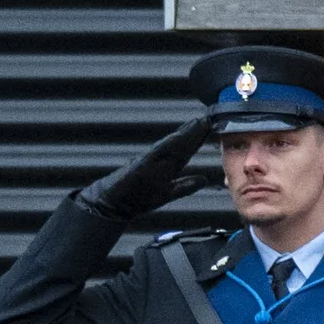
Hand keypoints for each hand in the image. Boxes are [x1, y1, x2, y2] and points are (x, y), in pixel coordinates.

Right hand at [78, 114, 213, 219]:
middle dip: (195, 132)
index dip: (198, 140)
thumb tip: (204, 180)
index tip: (211, 127)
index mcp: (166, 167)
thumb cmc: (137, 199)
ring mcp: (149, 163)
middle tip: (209, 118)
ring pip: (171, 146)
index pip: (186, 151)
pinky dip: (167, 146)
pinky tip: (178, 137)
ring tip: (197, 122)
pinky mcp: (139, 167)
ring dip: (184, 134)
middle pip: (181, 145)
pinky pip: (155, 155)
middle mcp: (159, 161)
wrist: (112, 205)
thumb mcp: (167, 193)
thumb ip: (185, 186)